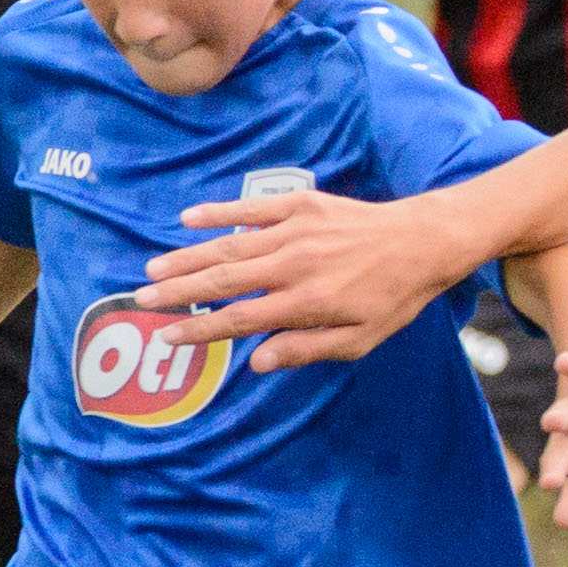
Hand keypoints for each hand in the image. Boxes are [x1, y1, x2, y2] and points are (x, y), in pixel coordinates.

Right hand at [147, 185, 472, 367]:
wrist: (424, 241)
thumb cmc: (393, 297)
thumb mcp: (360, 339)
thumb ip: (306, 349)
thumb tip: (257, 362)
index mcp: (306, 302)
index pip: (239, 320)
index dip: (201, 330)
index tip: (169, 337)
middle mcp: (294, 265)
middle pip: (223, 281)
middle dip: (180, 292)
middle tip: (143, 301)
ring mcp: (295, 231)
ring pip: (230, 245)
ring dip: (188, 257)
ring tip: (153, 269)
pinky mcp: (301, 204)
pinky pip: (251, 208)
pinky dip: (218, 213)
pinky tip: (187, 218)